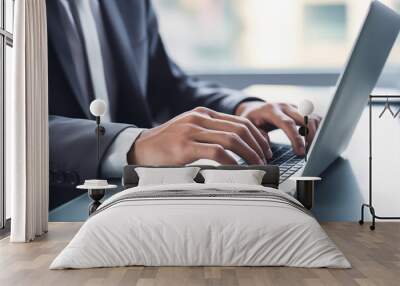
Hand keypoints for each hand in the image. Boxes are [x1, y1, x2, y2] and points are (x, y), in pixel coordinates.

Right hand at [129, 107, 271, 164]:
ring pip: (231, 138)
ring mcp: (192, 130)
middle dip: (257, 145)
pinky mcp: (185, 146)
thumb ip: (209, 133)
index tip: (265, 148)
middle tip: (265, 158)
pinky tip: (237, 168)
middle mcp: (199, 118)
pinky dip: (232, 160)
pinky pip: (217, 151)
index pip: (239, 121)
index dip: (257, 135)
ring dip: (249, 153)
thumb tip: (235, 147)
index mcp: (203, 114)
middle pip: (240, 129)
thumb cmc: (166, 145)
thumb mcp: (190, 131)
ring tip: (257, 165)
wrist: (139, 148)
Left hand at [236, 101, 321, 154]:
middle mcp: (285, 106)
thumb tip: (267, 147)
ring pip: (312, 117)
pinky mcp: (300, 110)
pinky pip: (314, 117)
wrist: (255, 109)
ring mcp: (294, 107)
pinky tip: (314, 140)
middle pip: (305, 119)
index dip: (296, 138)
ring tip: (312, 148)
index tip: (301, 152)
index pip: (288, 123)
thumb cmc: (252, 120)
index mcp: (271, 110)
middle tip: (311, 153)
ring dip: (315, 133)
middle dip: (311, 137)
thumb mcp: (248, 127)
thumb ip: (257, 135)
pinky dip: (318, 129)